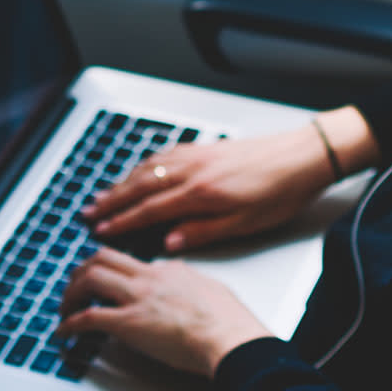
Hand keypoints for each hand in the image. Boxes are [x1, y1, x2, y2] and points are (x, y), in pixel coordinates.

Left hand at [56, 247, 270, 377]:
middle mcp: (149, 277)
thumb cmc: (227, 319)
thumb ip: (190, 282)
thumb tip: (184, 282)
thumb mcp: (209, 288)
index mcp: (169, 270)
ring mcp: (137, 298)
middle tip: (74, 287)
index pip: (130, 261)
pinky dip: (69, 324)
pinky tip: (62, 333)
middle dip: (82, 271)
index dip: (111, 270)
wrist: (227, 336)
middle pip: (103, 258)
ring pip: (90, 278)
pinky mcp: (128, 323)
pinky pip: (88, 317)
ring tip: (65, 309)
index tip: (104, 281)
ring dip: (70, 294)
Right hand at [81, 108, 378, 252]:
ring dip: (124, 181)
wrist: (303, 155)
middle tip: (88, 212)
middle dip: (112, 201)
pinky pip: (166, 153)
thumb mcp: (245, 224)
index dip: (122, 222)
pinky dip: (146, 162)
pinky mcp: (209, 147)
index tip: (101, 231)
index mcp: (201, 193)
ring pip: (150, 167)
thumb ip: (203, 232)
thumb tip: (168, 243)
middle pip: (142, 186)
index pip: (150, 210)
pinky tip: (142, 167)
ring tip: (104, 193)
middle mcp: (194, 170)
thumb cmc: (281, 192)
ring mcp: (200, 154)